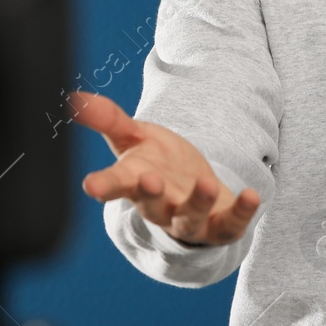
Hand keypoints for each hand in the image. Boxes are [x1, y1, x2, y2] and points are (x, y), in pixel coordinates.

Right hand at [69, 90, 261, 245]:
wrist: (196, 195)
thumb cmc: (158, 164)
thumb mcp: (135, 137)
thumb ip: (108, 119)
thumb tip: (73, 98)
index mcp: (135, 184)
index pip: (115, 184)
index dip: (103, 186)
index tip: (90, 185)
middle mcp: (159, 206)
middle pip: (151, 205)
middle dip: (150, 194)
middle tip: (149, 178)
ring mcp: (189, 220)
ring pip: (189, 218)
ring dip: (197, 203)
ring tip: (205, 182)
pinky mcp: (218, 227)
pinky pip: (230, 224)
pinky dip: (242, 213)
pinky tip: (253, 195)